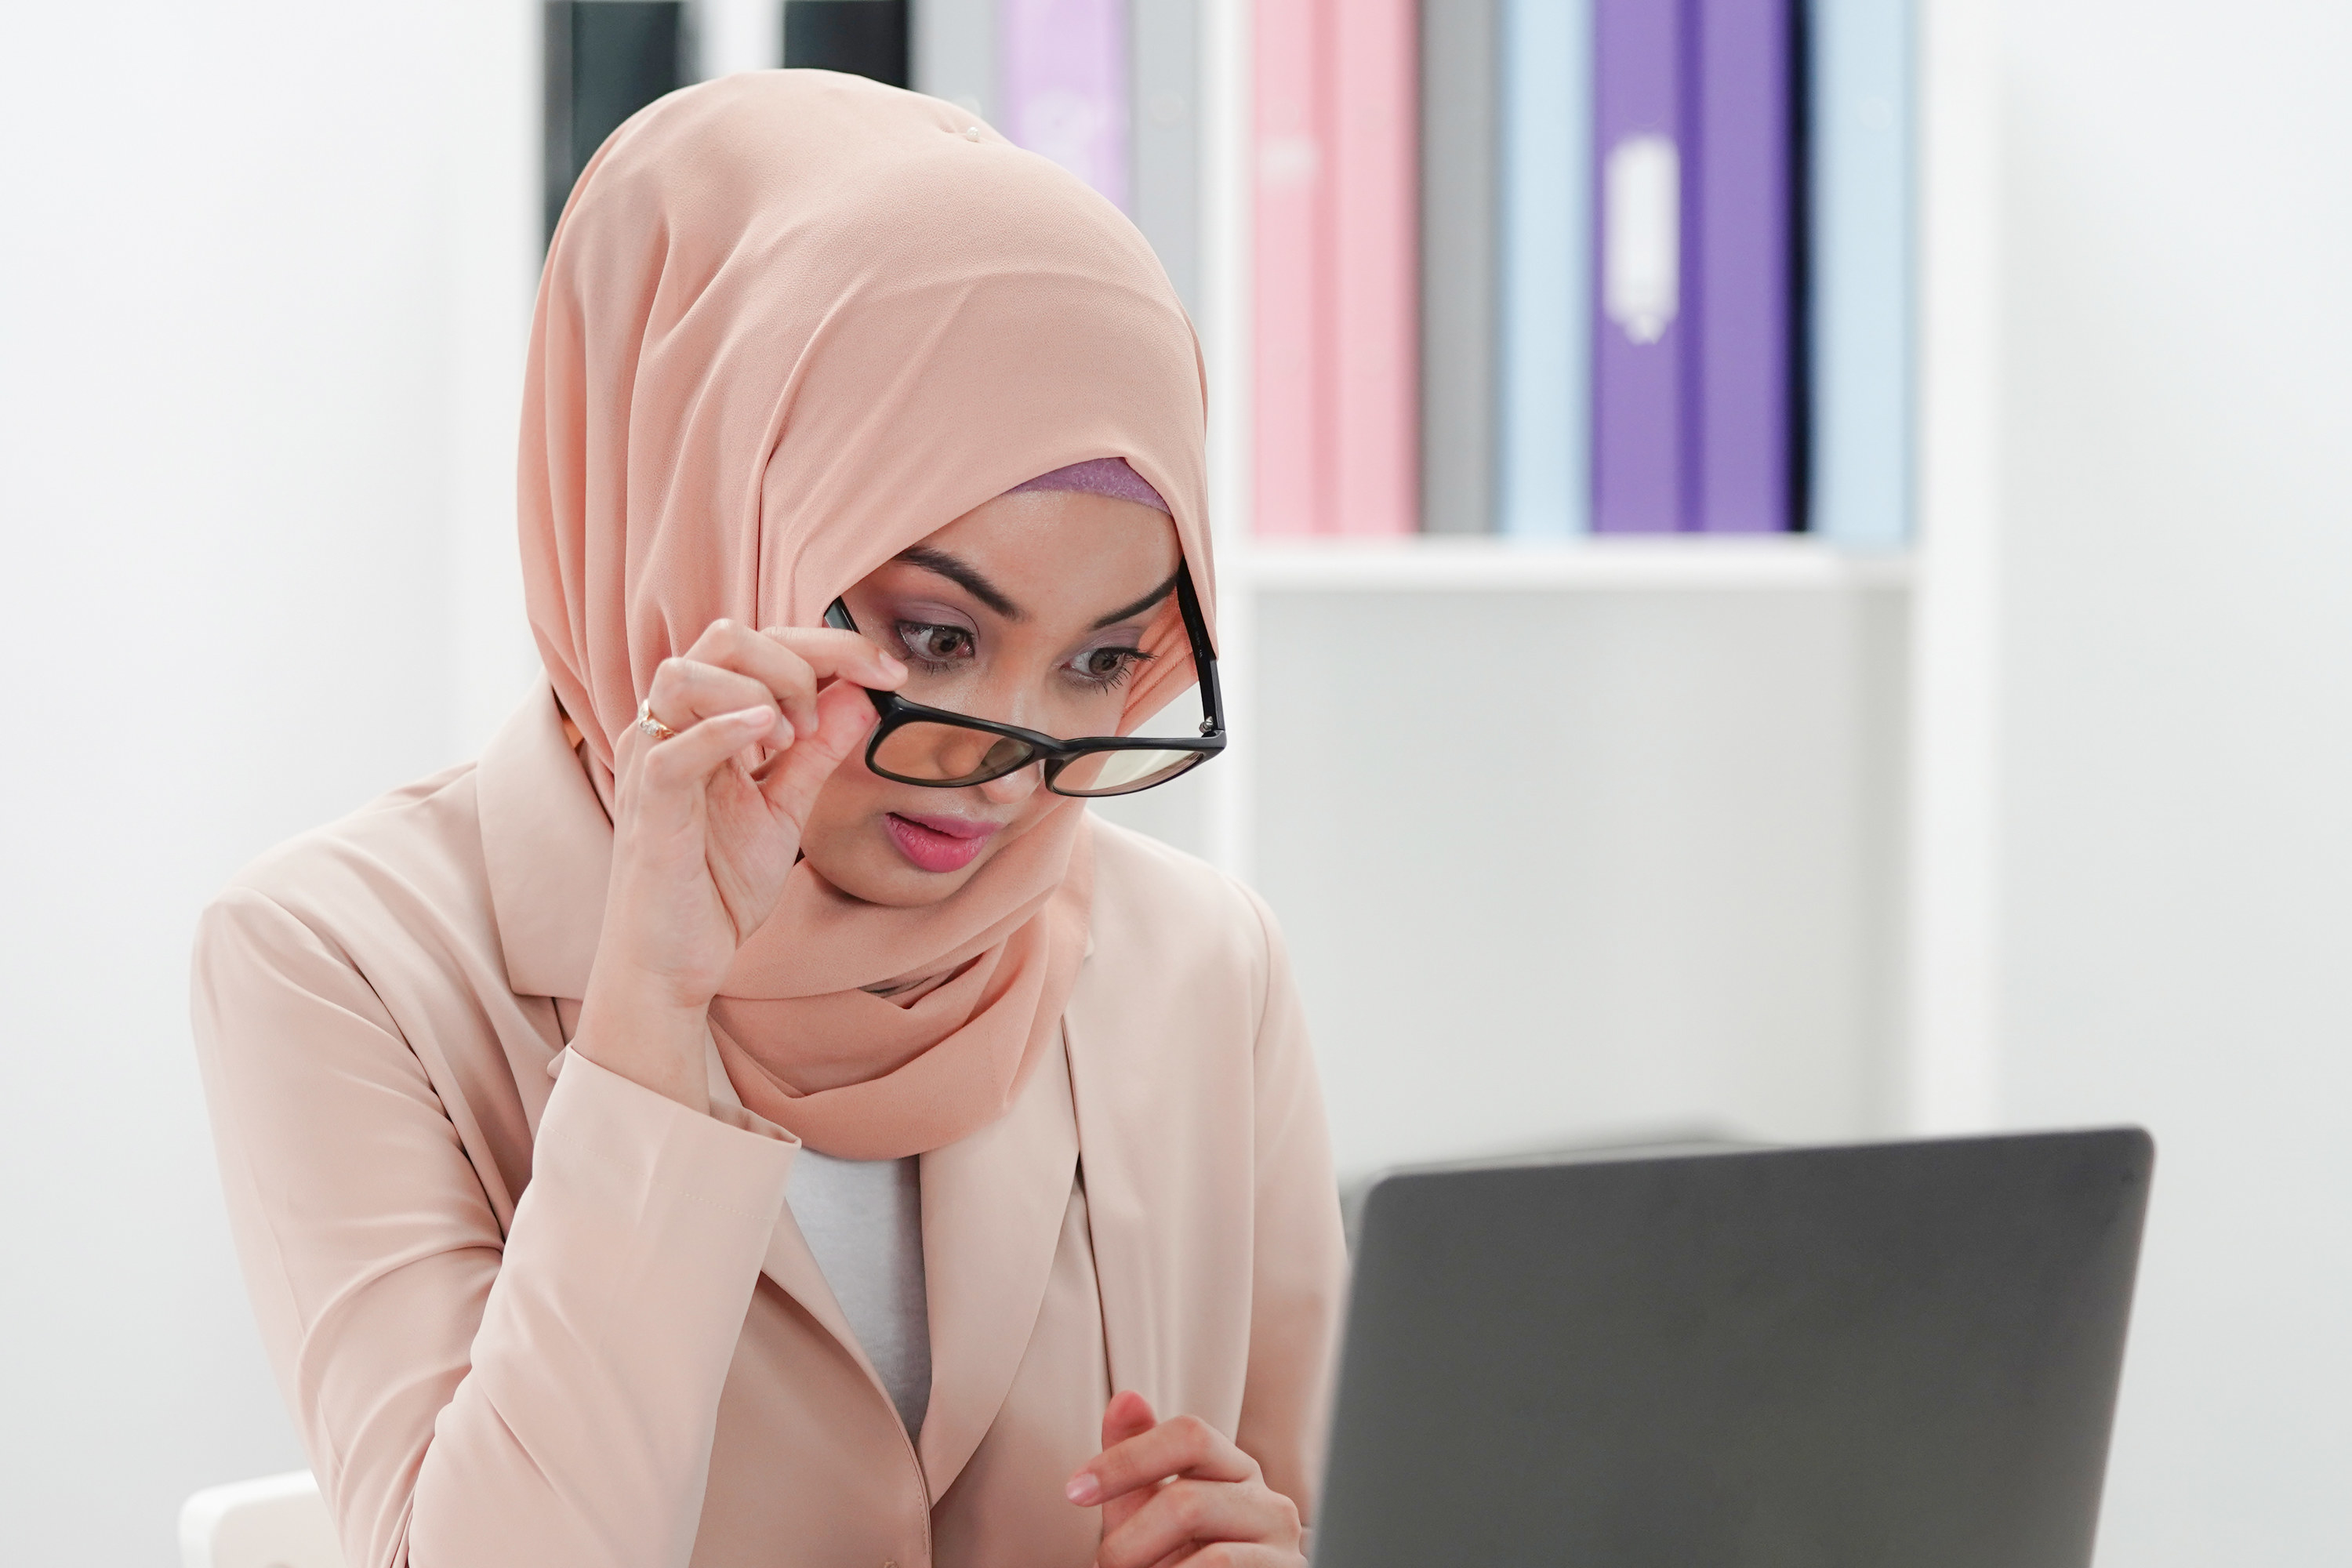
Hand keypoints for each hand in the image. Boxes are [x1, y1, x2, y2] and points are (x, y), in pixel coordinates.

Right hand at [575, 619, 903, 1107]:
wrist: (674, 962)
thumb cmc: (714, 886)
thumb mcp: (784, 809)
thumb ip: (816, 752)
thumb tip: (861, 697)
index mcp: (702, 721)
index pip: (763, 644)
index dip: (833, 645)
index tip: (890, 670)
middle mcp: (669, 729)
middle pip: (726, 637)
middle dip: (798, 662)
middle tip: (825, 723)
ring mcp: (651, 762)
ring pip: (685, 672)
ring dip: (756, 693)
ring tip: (788, 743)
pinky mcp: (647, 807)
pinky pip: (673, 749)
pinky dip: (722, 729)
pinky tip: (769, 737)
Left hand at [1066, 1391, 1304, 1567]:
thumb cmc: (1182, 1561)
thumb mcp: (1147, 1513)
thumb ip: (1135, 1460)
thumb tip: (1125, 1398)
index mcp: (1233, 1470)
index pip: (1190, 1435)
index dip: (1127, 1459)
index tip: (1076, 1490)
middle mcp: (1266, 1501)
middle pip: (1186, 1502)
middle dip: (1128, 1543)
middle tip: (1106, 1565)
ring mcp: (1282, 1545)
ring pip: (1209, 1555)